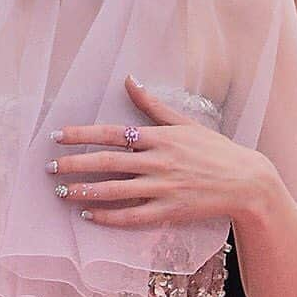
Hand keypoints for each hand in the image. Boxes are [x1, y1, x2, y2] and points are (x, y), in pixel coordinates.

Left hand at [48, 76, 272, 227]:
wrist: (246, 181)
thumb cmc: (215, 150)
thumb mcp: (185, 123)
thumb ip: (153, 105)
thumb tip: (129, 80)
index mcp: (160, 137)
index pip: (112, 133)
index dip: (82, 134)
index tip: (57, 136)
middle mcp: (159, 161)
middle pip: (107, 163)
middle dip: (74, 165)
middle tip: (49, 168)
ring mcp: (164, 188)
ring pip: (115, 191)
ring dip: (84, 192)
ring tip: (61, 193)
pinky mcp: (170, 211)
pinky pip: (132, 216)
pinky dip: (108, 217)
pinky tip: (88, 216)